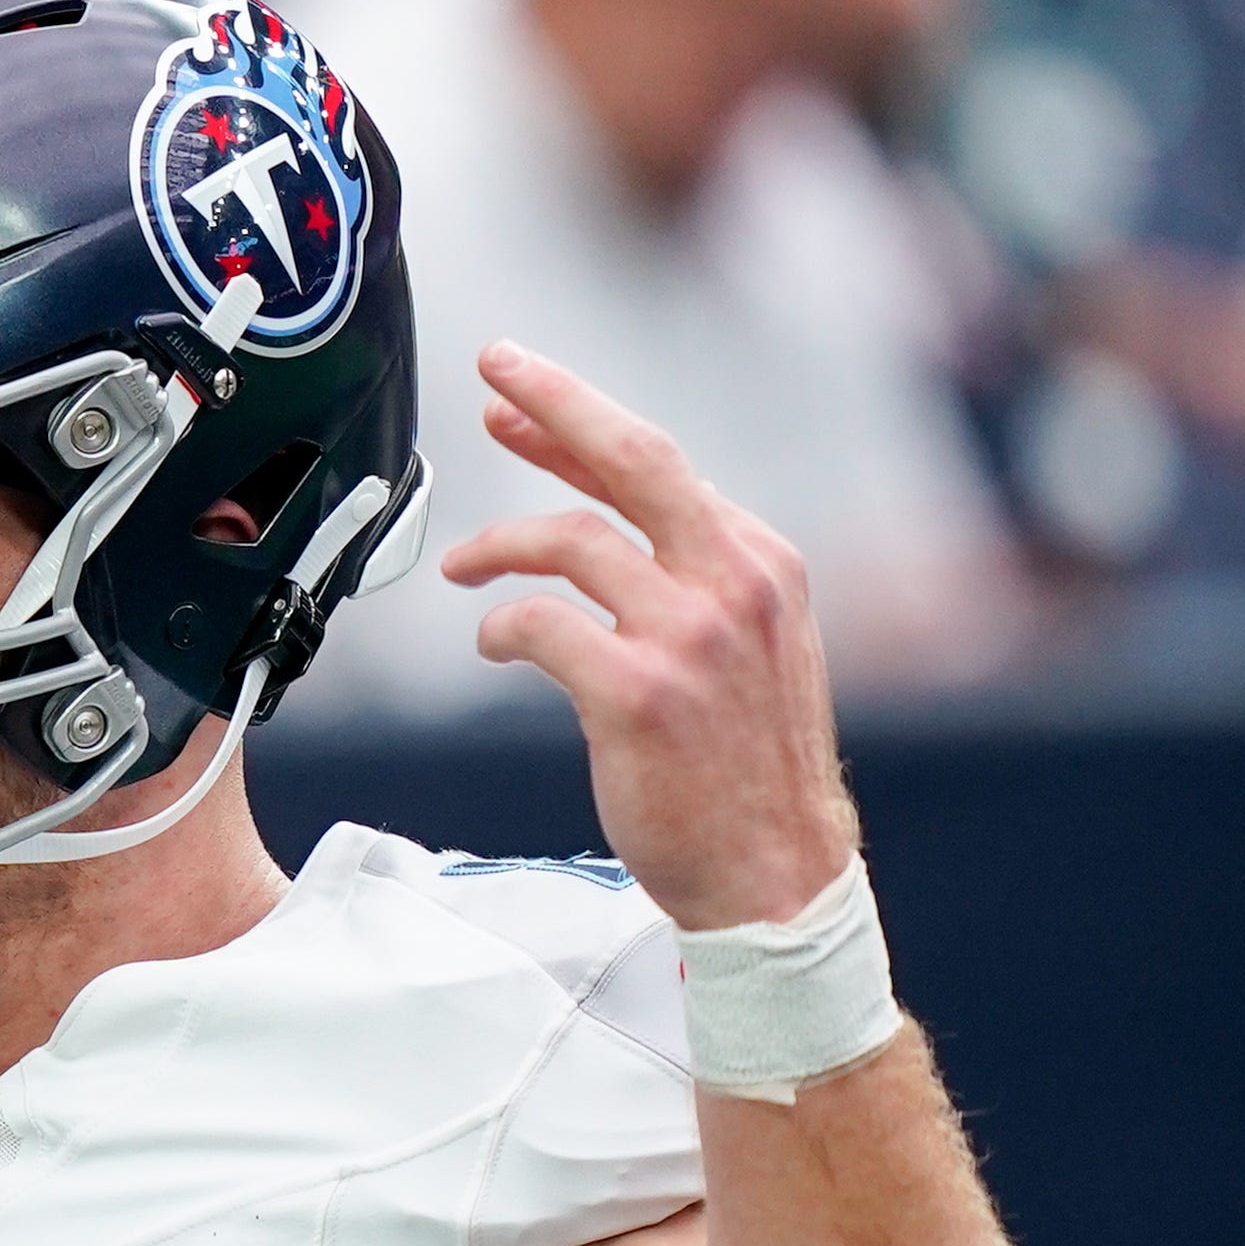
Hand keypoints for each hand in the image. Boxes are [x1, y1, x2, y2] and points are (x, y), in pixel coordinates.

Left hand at [440, 341, 855, 931]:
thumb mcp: (750, 650)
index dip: (578, 423)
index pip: (657, 467)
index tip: (519, 392)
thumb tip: (605, 527)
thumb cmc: (748, 773)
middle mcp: (734, 584)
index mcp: (761, 564)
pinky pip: (544, 625)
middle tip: (492, 367)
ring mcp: (690, 637)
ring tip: (467, 570)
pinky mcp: (639, 695)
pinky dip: (505, 626)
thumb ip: (692, 583)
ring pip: (571, 541)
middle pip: (632, 457)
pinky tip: (496, 643)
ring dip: (501, 547)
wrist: (777, 878)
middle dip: (554, 399)